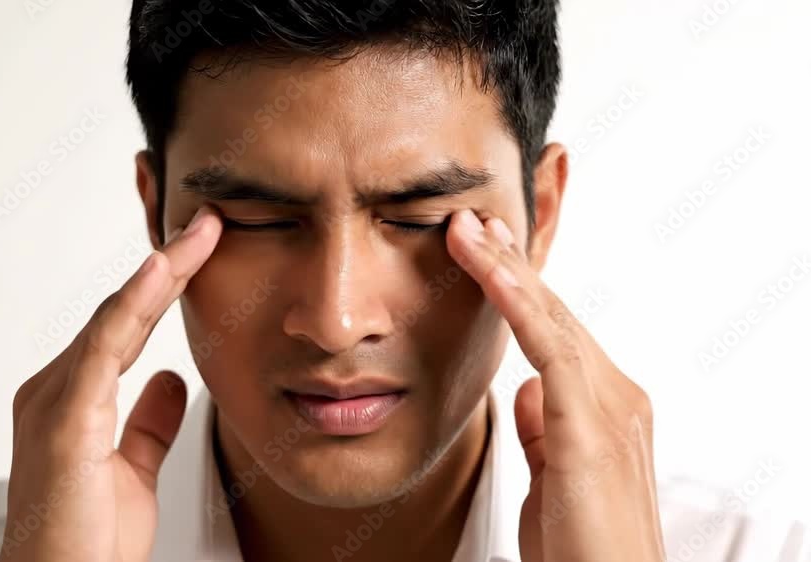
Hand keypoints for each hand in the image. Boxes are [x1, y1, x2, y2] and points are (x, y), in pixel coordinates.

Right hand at [0, 206, 221, 561]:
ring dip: (159, 272)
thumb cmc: (88, 540)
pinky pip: (105, 346)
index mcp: (71, 401)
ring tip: (199, 233)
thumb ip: (148, 423)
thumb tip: (172, 379)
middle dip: (166, 267)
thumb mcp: (134, 471)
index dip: (161, 290)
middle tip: (207, 224)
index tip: (201, 253)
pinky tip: (164, 272)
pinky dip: (134, 304)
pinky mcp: (64, 418)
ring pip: (115, 319)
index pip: (125, 328)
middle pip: (120, 312)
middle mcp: (55, 389)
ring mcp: (54, 399)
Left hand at [446, 210, 664, 561]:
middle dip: (512, 265)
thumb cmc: (581, 549)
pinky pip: (551, 350)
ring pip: (553, 320)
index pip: (556, 333)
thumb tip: (526, 390)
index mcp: (605, 408)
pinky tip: (488, 273)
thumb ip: (545, 430)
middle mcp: (617, 398)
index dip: (519, 290)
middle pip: (556, 315)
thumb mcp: (553, 480)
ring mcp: (612, 409)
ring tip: (469, 231)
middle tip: (472, 222)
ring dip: (508, 270)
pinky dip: (518, 304)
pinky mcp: (593, 430)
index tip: (484, 252)